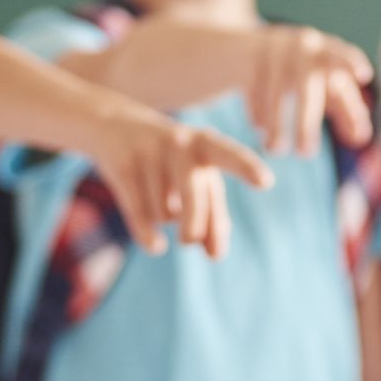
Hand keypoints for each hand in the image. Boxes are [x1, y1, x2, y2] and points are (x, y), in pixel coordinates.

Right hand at [85, 104, 271, 258]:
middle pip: (194, 200)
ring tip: (156, 196)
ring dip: (164, 219)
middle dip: (193, 228)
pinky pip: (139, 214)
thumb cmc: (170, 159)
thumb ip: (213, 213)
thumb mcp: (196, 177)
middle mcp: (180, 143)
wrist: (114, 125)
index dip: (247, 168)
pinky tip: (155, 246)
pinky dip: (147, 236)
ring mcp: (149, 153)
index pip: (229, 156)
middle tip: (188, 241)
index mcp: (206, 143)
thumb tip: (216, 256)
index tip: (266, 182)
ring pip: (164, 214)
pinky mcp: (122, 167)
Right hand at [247, 26, 374, 155]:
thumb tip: (361, 137)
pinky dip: (257, 110)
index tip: (363, 75)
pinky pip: (253, 87)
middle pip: (307, 82)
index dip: (350, 61)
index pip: (339, 55)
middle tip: (305, 154)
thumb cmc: (296, 72)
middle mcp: (300, 46)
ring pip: (276, 90)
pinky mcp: (247, 57)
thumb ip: (346, 109)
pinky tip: (258, 128)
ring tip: (275, 150)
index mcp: (324, 50)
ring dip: (276, 122)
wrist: (237, 45)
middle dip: (306, 120)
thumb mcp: (323, 86)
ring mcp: (272, 49)